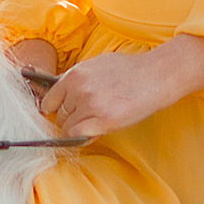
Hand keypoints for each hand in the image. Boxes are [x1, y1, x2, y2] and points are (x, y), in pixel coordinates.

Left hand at [43, 33, 203, 142]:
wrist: (155, 76)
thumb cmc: (129, 71)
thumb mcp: (96, 66)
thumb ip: (77, 80)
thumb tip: (60, 96)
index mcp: (74, 74)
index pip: (48, 101)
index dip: (56, 109)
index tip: (64, 113)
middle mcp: (78, 89)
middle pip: (58, 116)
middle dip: (70, 119)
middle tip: (88, 117)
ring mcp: (90, 105)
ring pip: (67, 127)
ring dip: (78, 128)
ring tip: (96, 121)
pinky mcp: (103, 120)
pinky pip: (77, 136)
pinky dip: (82, 137)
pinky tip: (95, 131)